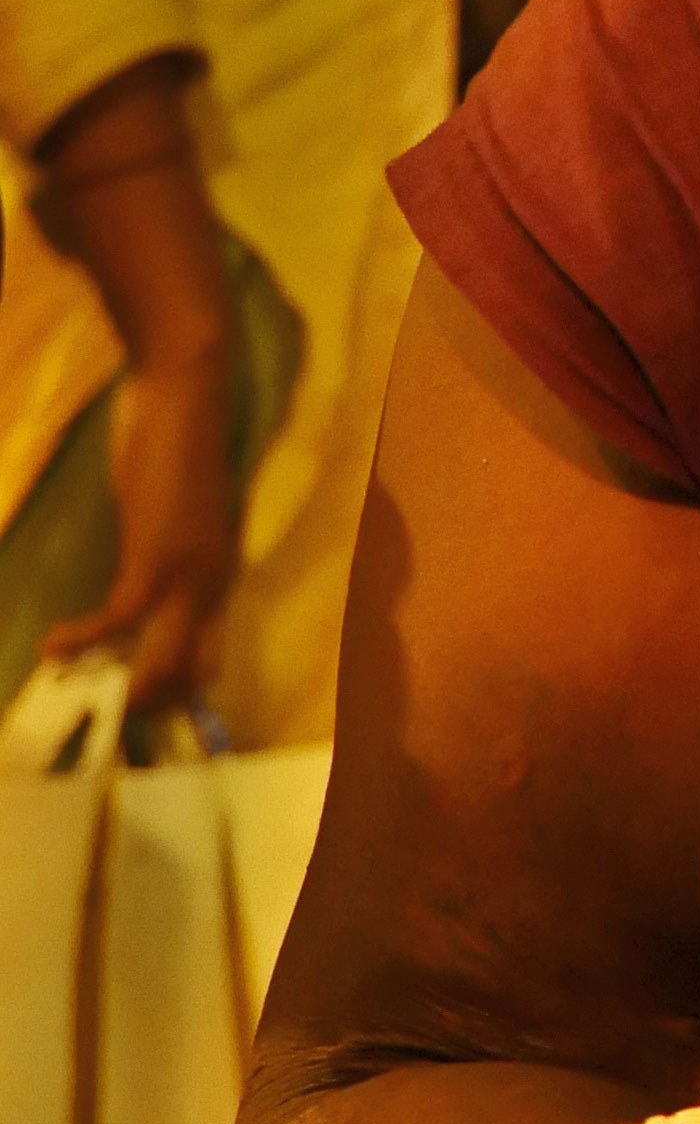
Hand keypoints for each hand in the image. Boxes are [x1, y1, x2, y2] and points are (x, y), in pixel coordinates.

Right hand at [46, 347, 239, 720]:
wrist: (185, 397)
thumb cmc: (175, 446)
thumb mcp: (178, 515)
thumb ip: (168, 553)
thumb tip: (140, 589)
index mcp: (222, 574)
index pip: (211, 656)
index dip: (177, 691)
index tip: (139, 712)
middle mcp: (216, 584)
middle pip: (191, 673)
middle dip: (149, 704)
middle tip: (103, 726)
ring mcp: (191, 576)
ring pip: (162, 661)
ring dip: (117, 687)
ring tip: (70, 694)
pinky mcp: (157, 559)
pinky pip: (120, 619)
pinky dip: (84, 638)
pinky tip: (53, 644)